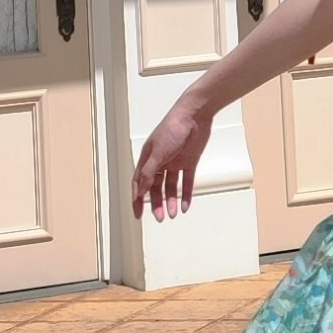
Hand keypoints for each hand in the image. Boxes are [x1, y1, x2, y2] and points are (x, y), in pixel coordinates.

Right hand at [133, 93, 214, 222]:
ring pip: (171, 187)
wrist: (195, 116)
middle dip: (156, 203)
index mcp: (148, 158)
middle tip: (159, 217)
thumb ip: (149, 173)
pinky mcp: (189, 162)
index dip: (137, 198)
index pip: (139, 182)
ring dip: (170, 201)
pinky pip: (186, 182)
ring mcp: (175, 162)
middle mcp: (160, 161)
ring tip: (172, 214)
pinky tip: (185, 206)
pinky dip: (186, 194)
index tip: (137, 214)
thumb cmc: (172, 128)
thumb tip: (139, 191)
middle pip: (155, 187)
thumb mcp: (158, 153)